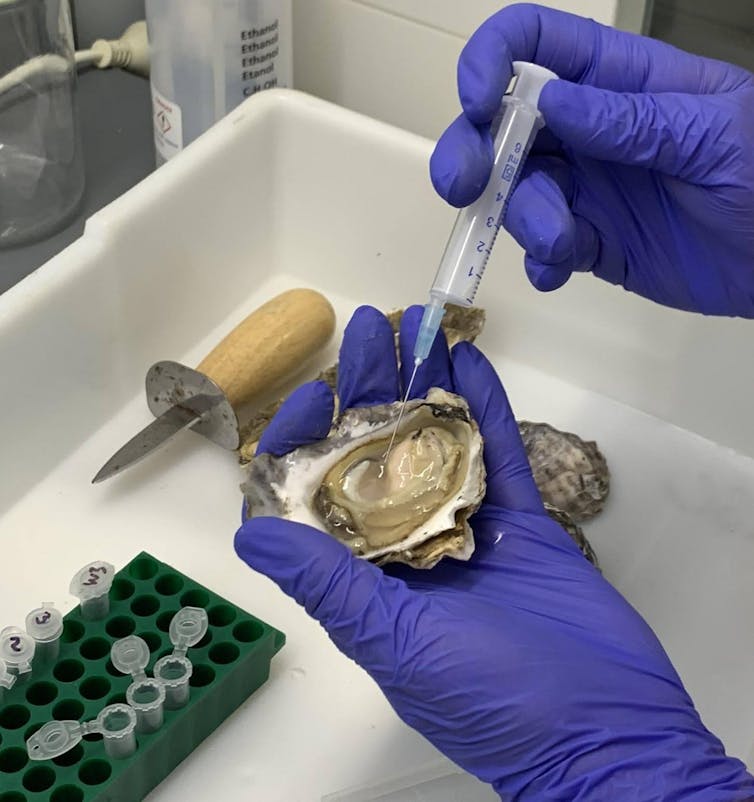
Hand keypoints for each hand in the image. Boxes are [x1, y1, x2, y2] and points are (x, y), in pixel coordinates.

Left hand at [234, 306, 752, 798]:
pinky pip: (499, 450)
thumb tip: (250, 533)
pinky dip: (487, 405)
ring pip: (436, 439)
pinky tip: (472, 361)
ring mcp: (465, 523)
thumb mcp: (394, 644)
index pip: (318, 491)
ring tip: (418, 322)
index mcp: (364, 571)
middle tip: (370, 323)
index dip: (305, 437)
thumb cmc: (489, 698)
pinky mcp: (520, 519)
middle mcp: (406, 539)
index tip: (311, 393)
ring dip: (425, 380)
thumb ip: (327, 584)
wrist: (603, 728)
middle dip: (369, 383)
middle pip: (377, 448)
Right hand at [430, 4, 753, 316]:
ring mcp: (586, 190)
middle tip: (464, 186)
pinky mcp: (590, 242)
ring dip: (522, 218)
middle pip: (502, 126)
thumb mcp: (713, 134)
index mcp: (620, 81)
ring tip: (561, 242)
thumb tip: (550, 104)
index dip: (492, 61)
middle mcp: (590, 132)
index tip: (478, 104)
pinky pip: (542, 249)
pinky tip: (559, 270)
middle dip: (471, 152)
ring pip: (518, 194)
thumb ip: (632, 121)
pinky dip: (540, 262)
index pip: (537, 47)